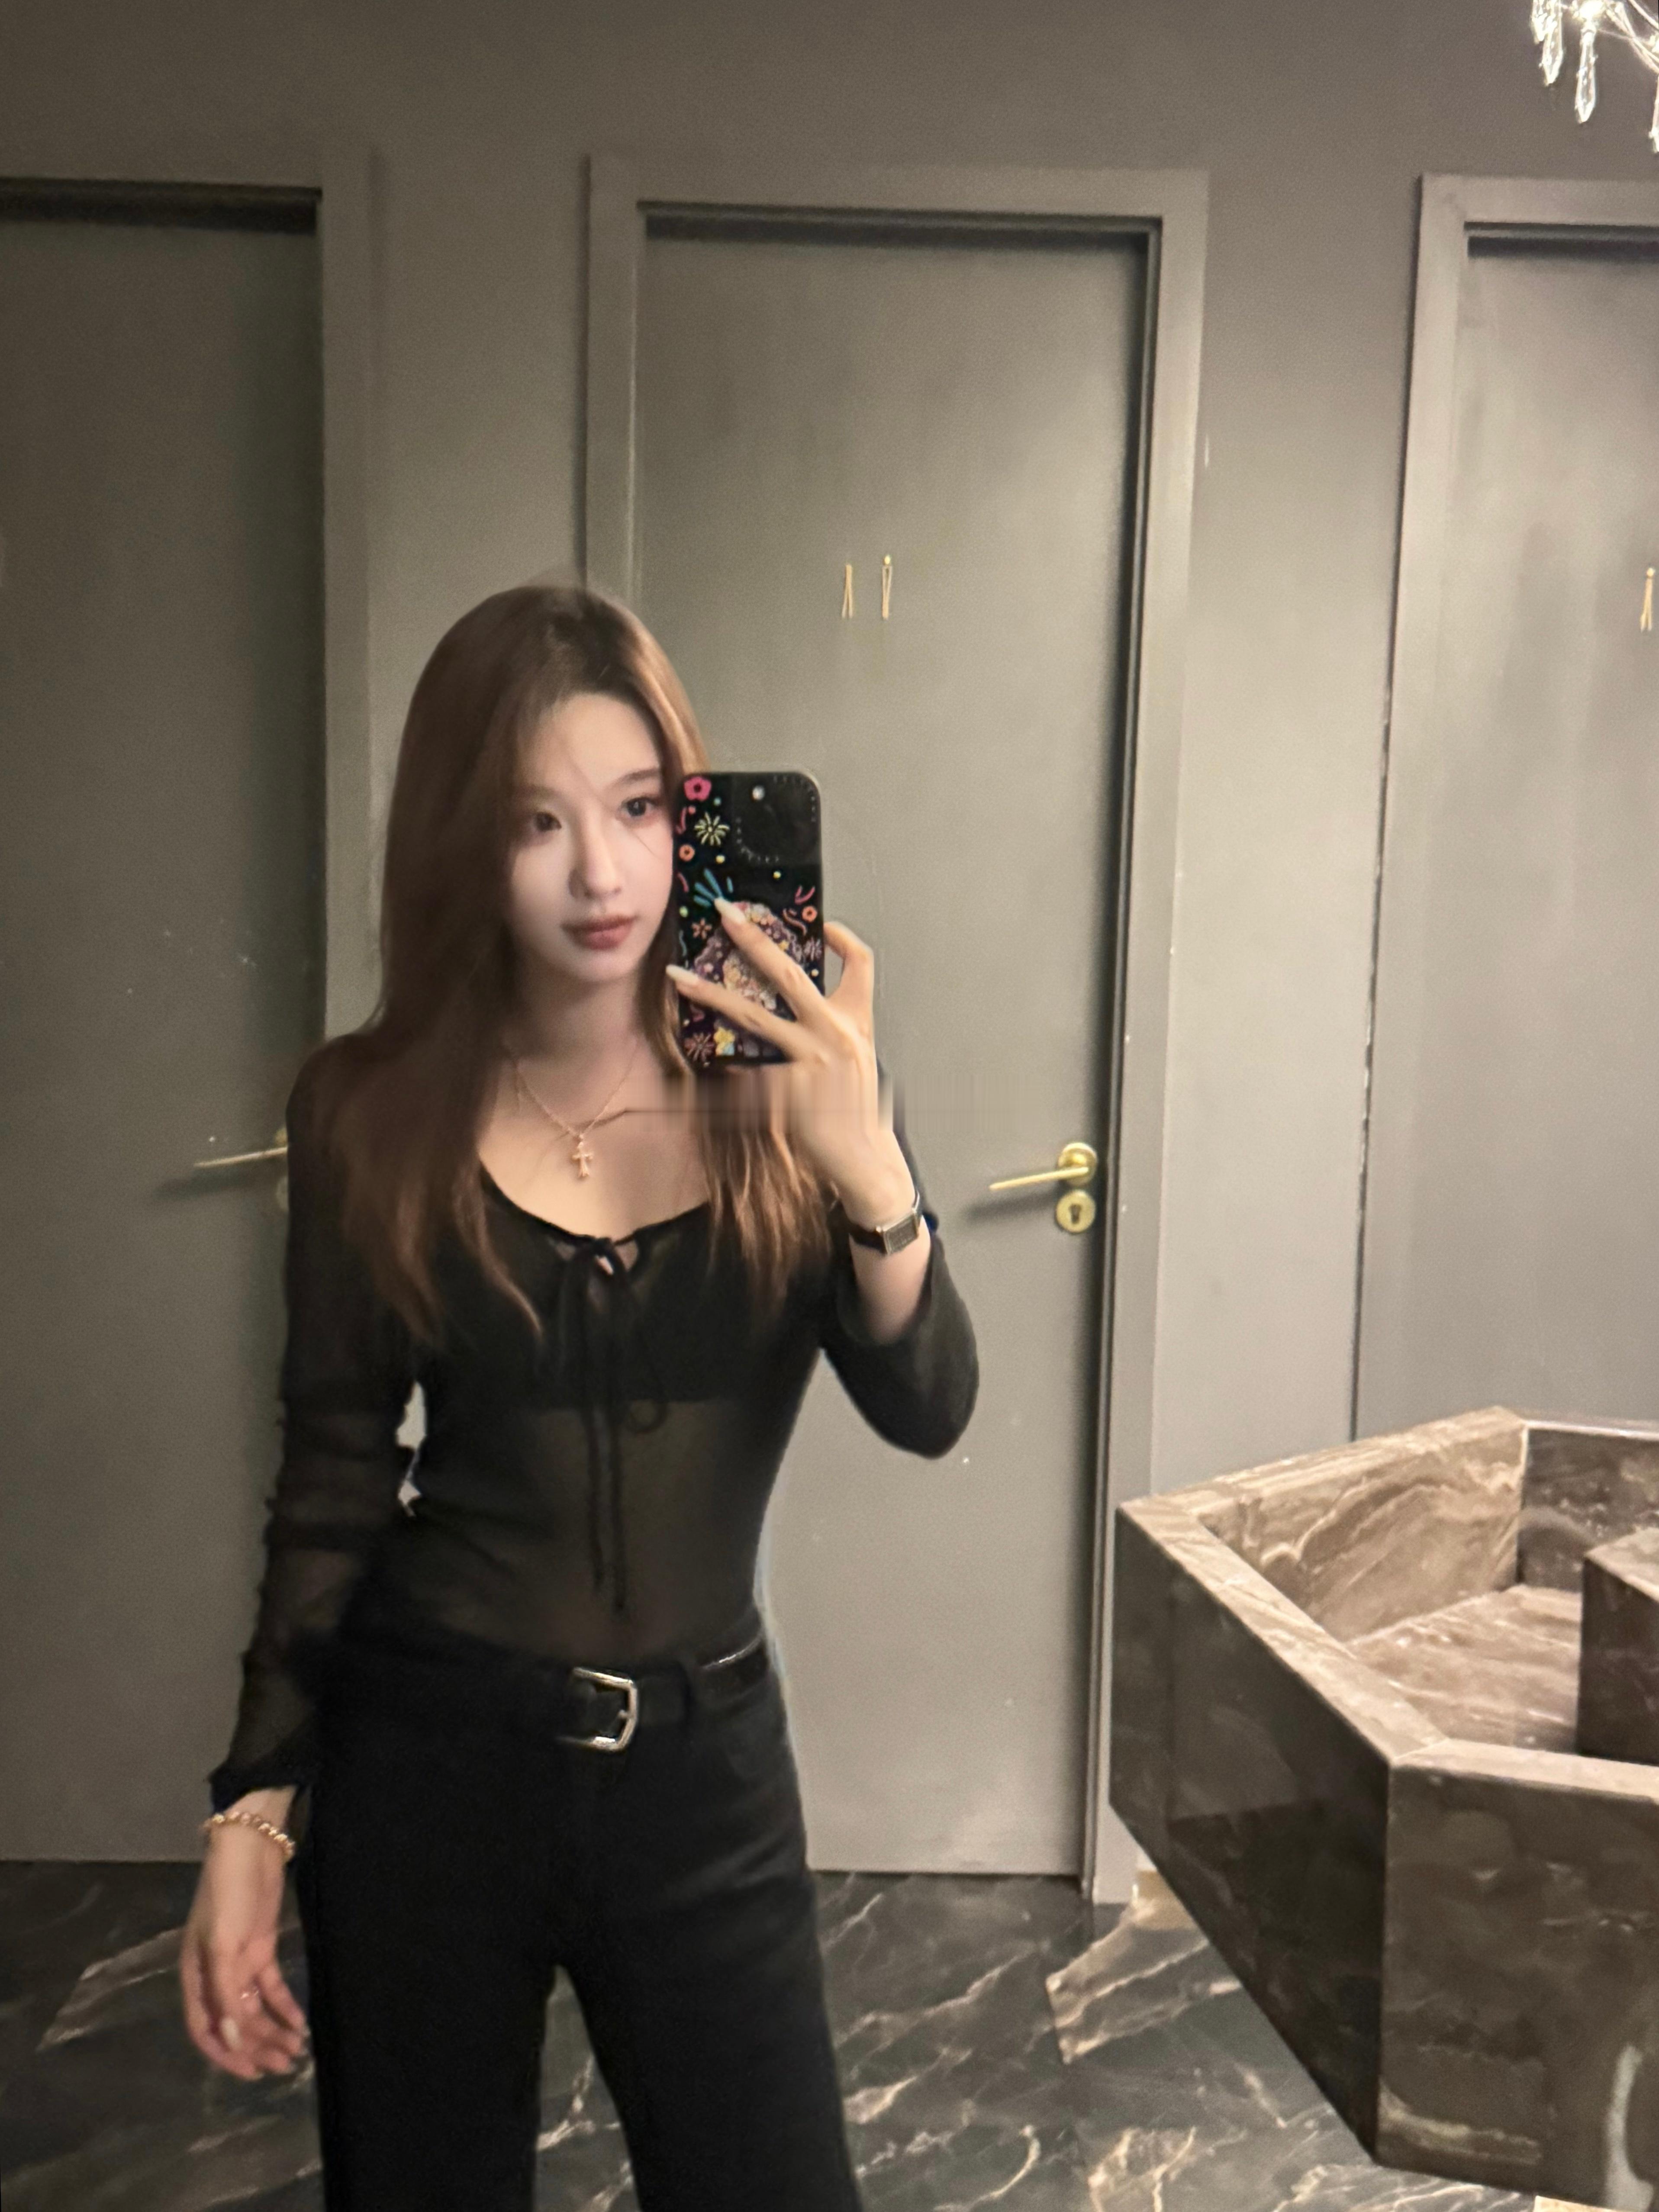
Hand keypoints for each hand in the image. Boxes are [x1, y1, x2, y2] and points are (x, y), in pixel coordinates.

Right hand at [179, 1826, 309, 2079]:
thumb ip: (224, 1992)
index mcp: (195, 1976)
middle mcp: (215, 1975)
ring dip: (273, 2030)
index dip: (226, 2054)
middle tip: (285, 2065)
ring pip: (255, 2009)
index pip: (205, 2029)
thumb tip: (232, 2039)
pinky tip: (299, 2021)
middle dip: (257, 2046)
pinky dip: (284, 2005)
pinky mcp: (261, 1948)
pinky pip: (271, 1987)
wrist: (250, 1846)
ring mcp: (239, 1963)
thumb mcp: (221, 1944)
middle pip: (235, 2024)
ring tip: (296, 2049)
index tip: (252, 2072)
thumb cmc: (227, 1893)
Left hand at [666, 901, 912, 1226]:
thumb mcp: (855, 1060)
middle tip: (725, 913)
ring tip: (678, 977)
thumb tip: (792, 1004)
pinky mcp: (789, 1090)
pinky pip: (744, 1073)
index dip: (842, 938)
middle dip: (753, 939)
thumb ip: (831, 1029)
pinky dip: (726, 1078)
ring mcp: (811, 1060)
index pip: (861, 963)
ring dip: (710, 994)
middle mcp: (836, 1033)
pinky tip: (706, 1088)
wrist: (864, 1159)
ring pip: (752, 1016)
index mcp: (856, 1022)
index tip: (820, 924)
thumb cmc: (855, 1110)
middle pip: (789, 973)